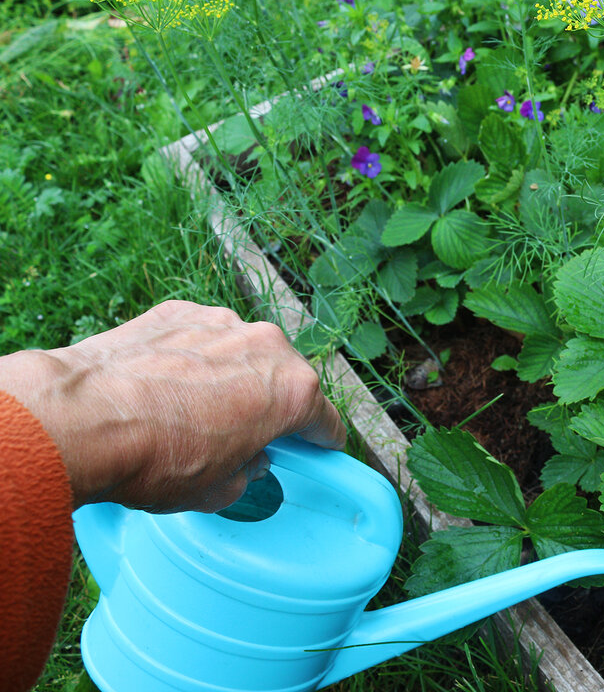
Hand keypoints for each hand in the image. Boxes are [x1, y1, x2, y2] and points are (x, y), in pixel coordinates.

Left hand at [0, 300, 344, 511]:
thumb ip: (248, 471)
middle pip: (284, 378)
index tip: (315, 448)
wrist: (82, 418)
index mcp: (292, 391)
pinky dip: (191, 357)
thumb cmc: (155, 457)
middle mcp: (266, 345)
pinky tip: (162, 384)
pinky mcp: (178, 311)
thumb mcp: (217, 490)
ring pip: (241, 352)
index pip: (324, 420)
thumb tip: (245, 459)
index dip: (320, 440)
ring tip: (193, 408)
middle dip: (271, 404)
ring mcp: (221, 321)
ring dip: (231, 375)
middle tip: (244, 434)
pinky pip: (200, 337)